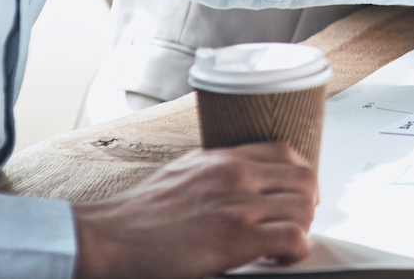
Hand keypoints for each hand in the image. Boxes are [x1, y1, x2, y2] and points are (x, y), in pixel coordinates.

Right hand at [71, 143, 316, 278]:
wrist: (106, 239)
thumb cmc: (136, 214)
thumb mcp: (182, 172)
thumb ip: (216, 172)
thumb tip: (241, 182)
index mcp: (223, 158)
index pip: (286, 153)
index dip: (298, 178)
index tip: (293, 196)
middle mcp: (236, 174)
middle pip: (305, 179)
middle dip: (307, 204)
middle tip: (294, 225)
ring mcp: (238, 205)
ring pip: (305, 207)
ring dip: (302, 229)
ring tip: (284, 246)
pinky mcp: (237, 238)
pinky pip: (293, 238)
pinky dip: (296, 252)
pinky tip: (278, 260)